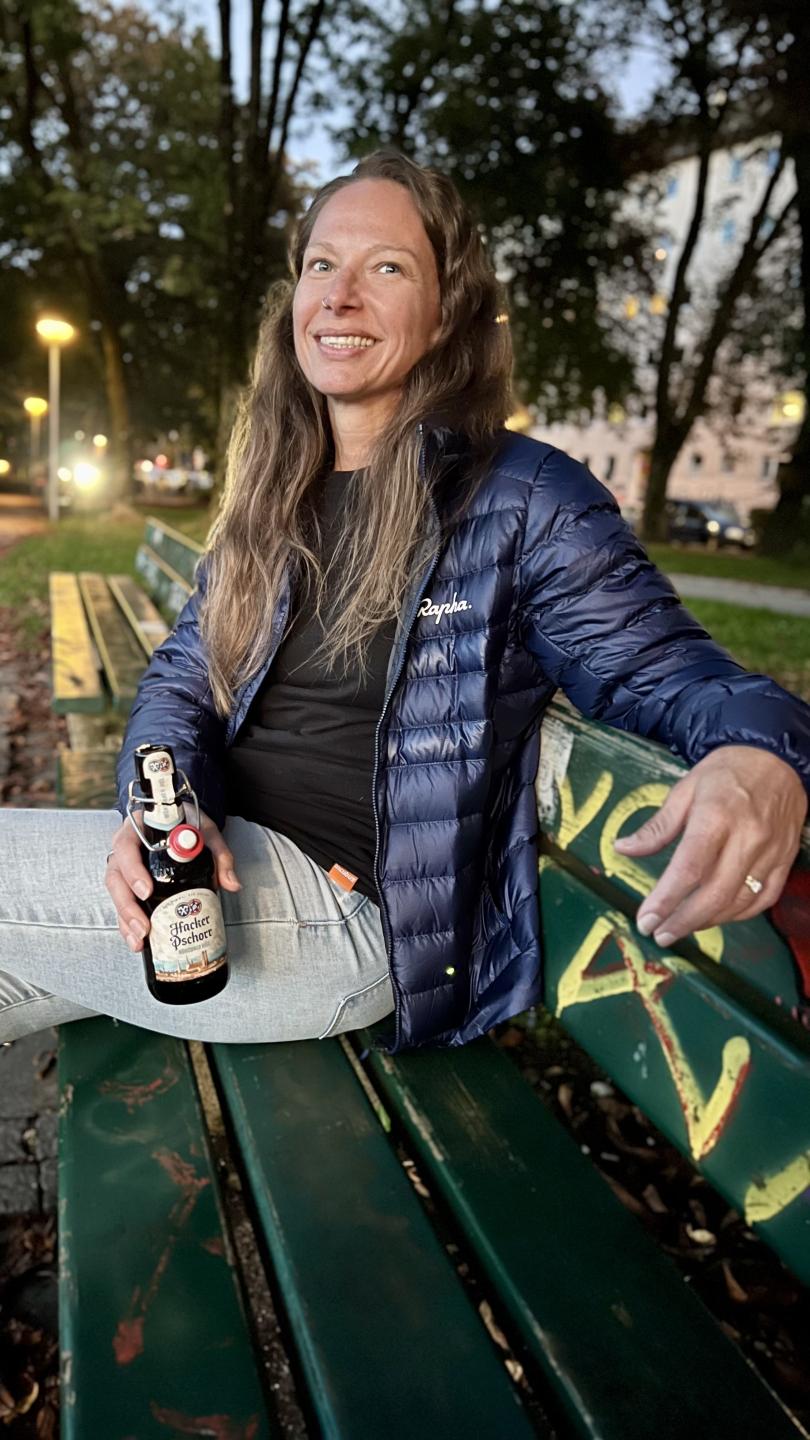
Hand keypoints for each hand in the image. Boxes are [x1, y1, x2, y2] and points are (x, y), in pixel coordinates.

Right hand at [105, 809, 241, 952]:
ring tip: (140, 939)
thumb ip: (219, 854)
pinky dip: (128, 924)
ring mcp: (124, 868)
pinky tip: (137, 940)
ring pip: (116, 895)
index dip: (133, 871)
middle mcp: (125, 850)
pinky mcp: (129, 884)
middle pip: (115, 878)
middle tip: (144, 926)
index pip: (126, 848)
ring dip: (126, 920)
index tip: (146, 890)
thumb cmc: (186, 821)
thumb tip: (231, 883)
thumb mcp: (206, 831)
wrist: (180, 819)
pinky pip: (123, 905)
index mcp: (137, 831)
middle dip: (128, 906)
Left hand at [613, 746, 807, 946]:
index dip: (666, 898)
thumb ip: (657, 826)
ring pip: (740, 901)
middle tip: (659, 933)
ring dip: (708, 921)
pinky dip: (739, 914)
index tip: (645, 918)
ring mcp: (770, 852)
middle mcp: (747, 837)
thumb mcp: (685, 789)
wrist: (778, 759)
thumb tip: (622, 848)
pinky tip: (716, 917)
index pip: (690, 867)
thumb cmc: (727, 772)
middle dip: (683, 920)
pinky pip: (764, 899)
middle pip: (715, 893)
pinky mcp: (785, 860)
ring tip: (680, 927)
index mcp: (717, 815)